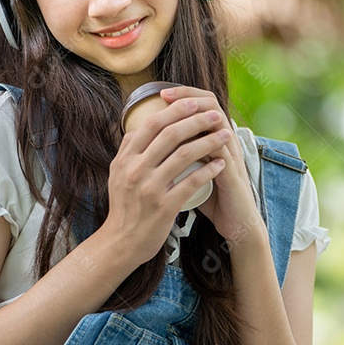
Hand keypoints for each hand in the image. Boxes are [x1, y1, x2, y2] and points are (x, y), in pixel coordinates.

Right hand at [101, 95, 231, 266]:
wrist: (121, 242)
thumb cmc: (125, 206)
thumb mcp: (118, 174)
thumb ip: (129, 149)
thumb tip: (142, 124)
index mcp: (125, 159)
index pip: (151, 124)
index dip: (175, 110)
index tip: (194, 102)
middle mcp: (135, 170)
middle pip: (170, 135)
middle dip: (197, 120)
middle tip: (216, 115)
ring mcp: (149, 188)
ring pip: (183, 155)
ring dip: (208, 142)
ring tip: (225, 136)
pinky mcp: (164, 207)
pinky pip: (191, 183)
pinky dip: (209, 171)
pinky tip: (221, 164)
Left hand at [159, 86, 266, 246]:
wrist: (235, 221)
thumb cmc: (212, 197)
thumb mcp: (192, 170)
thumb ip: (178, 156)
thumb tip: (150, 146)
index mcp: (214, 138)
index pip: (203, 104)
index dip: (184, 95)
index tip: (161, 94)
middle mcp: (225, 141)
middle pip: (211, 104)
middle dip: (187, 97)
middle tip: (165, 96)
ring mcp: (231, 154)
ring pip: (217, 122)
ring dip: (195, 114)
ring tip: (175, 111)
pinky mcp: (233, 173)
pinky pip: (219, 151)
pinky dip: (202, 144)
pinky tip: (183, 142)